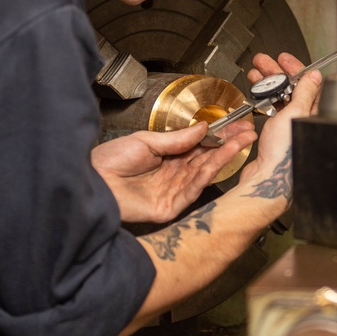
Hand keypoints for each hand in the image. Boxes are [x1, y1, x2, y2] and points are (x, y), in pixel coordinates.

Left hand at [91, 121, 256, 223]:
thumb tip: (202, 128)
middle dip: (227, 146)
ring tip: (239, 143)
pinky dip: (205, 176)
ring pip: (202, 174)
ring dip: (222, 158)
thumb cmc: (108, 161)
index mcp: (166, 157)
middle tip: (247, 133)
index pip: (199, 147)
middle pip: (205, 160)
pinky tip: (216, 162)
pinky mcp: (167, 209)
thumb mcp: (146, 141)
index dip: (218, 137)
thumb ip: (177, 139)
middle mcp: (171, 175)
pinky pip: (190, 191)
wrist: (90, 180)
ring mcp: (171, 192)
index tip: (236, 126)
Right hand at [236, 52, 321, 199]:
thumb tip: (314, 76)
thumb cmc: (285, 155)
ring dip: (267, 85)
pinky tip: (256, 97)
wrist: (267, 178)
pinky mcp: (276, 135)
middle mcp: (303, 119)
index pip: (307, 82)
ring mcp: (289, 126)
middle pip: (291, 88)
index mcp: (313, 113)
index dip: (294, 68)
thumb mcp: (295, 114)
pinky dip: (263, 101)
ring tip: (255, 75)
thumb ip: (305, 93)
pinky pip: (271, 111)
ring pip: (279, 98)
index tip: (283, 59)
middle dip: (275, 73)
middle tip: (263, 62)